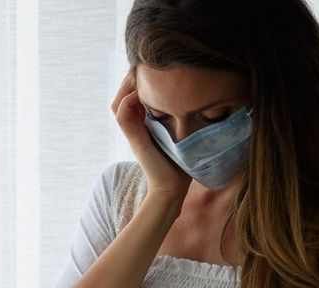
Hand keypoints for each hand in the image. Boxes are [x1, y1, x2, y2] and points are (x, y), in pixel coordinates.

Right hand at [111, 69, 192, 203]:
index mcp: (144, 126)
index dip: (141, 83)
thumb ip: (181, 120)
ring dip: (129, 87)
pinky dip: (128, 100)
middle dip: (134, 81)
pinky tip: (143, 93)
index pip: (133, 97)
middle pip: (123, 96)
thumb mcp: (181, 135)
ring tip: (143, 75)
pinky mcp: (134, 139)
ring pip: (118, 102)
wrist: (172, 188)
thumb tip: (200, 101)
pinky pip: (122, 114)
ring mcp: (132, 133)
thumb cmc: (180, 165)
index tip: (157, 72)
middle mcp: (135, 128)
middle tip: (148, 69)